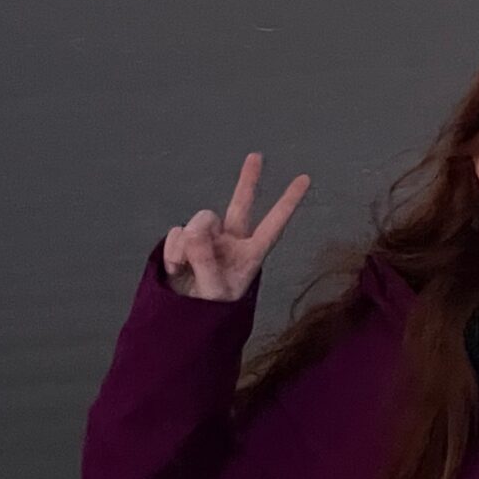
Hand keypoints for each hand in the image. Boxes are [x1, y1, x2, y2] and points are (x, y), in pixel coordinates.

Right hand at [164, 152, 310, 301]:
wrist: (181, 322)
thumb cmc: (208, 312)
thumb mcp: (213, 291)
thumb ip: (205, 260)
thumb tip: (194, 230)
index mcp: (250, 255)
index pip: (273, 224)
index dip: (288, 202)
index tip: (305, 179)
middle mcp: (231, 242)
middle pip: (241, 205)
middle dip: (248, 180)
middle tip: (257, 155)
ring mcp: (207, 240)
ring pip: (199, 221)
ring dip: (189, 243)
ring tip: (185, 268)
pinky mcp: (184, 242)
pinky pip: (176, 233)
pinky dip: (172, 250)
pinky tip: (175, 269)